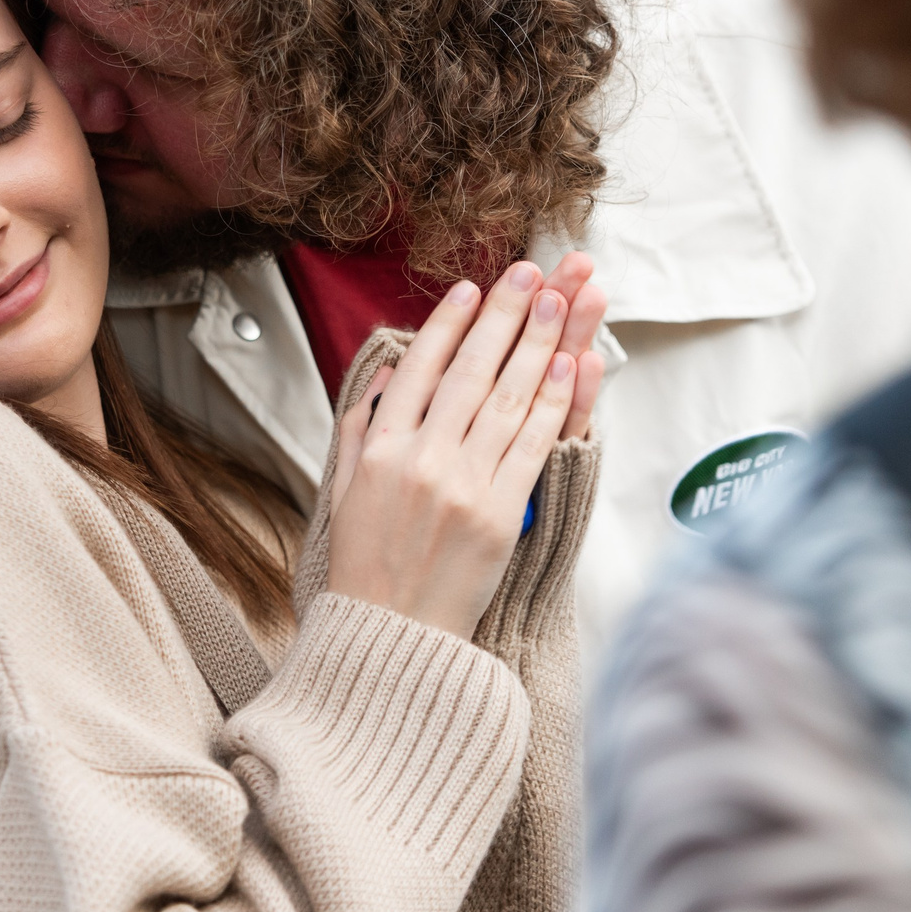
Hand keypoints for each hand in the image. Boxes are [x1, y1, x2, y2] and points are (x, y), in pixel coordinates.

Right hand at [323, 255, 606, 638]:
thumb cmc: (366, 569)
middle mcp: (420, 459)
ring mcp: (462, 483)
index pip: (420, 369)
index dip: (448, 325)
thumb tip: (389, 376)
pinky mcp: (500, 513)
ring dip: (537, 342)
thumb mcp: (341, 492)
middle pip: (471, 370)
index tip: (470, 289)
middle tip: (529, 273)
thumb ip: (361, 429)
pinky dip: (553, 401)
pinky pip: (533, 444)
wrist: (392, 638)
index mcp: (378, 450)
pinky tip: (569, 364)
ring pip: (509, 397)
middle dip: (503, 314)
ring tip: (559, 299)